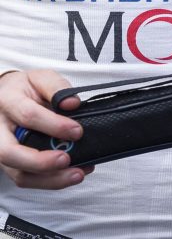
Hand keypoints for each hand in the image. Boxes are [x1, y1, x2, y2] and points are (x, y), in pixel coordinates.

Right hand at [0, 70, 91, 188]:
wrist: (6, 96)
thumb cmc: (25, 88)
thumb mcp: (41, 78)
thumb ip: (57, 88)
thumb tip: (72, 103)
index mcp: (8, 101)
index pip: (28, 116)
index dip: (54, 125)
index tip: (77, 131)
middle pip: (10, 153)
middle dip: (41, 162)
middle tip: (67, 159)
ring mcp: (1, 149)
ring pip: (17, 173)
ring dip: (48, 179)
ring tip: (76, 174)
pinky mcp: (9, 163)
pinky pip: (25, 178)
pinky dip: (49, 181)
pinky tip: (69, 175)